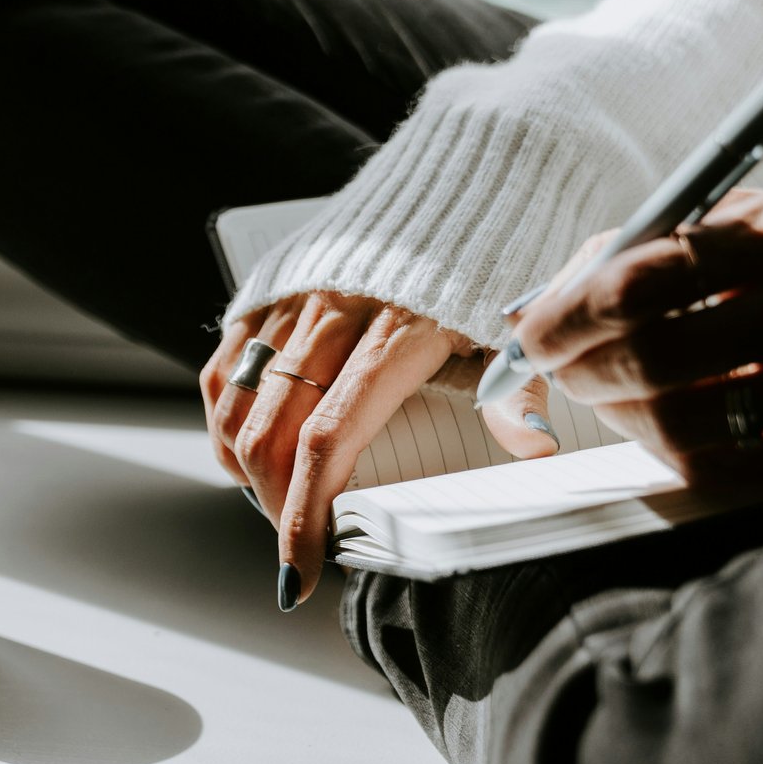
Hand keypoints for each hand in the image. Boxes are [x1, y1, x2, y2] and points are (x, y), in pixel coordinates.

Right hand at [202, 294, 521, 607]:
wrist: (454, 191)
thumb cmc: (485, 272)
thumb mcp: (508, 332)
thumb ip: (514, 393)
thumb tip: (538, 449)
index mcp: (397, 331)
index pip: (329, 439)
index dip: (304, 513)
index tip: (297, 573)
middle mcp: (334, 312)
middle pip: (274, 434)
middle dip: (277, 507)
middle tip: (298, 548)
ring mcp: (295, 300)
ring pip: (240, 407)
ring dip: (247, 472)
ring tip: (278, 507)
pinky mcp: (271, 291)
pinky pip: (224, 369)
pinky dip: (224, 422)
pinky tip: (244, 455)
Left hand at [504, 190, 762, 483]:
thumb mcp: (726, 220)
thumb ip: (632, 253)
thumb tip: (536, 314)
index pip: (644, 280)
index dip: (570, 316)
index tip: (535, 335)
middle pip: (660, 357)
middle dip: (585, 370)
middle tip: (560, 370)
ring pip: (690, 423)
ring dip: (621, 416)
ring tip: (607, 395)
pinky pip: (735, 469)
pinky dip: (679, 453)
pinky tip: (665, 424)